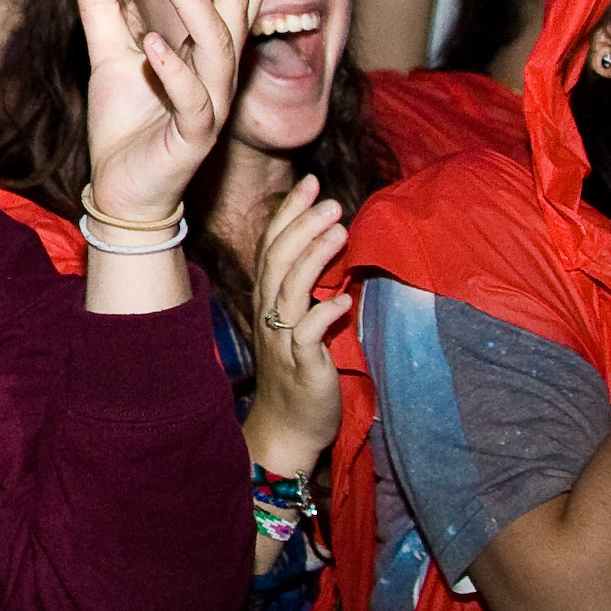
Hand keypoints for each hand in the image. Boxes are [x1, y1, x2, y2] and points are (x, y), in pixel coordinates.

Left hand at [75, 0, 259, 223]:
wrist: (119, 187)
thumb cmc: (125, 123)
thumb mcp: (107, 54)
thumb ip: (101, 7)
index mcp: (206, 51)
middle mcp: (219, 74)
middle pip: (237, 8)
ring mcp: (210, 105)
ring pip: (220, 48)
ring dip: (193, 3)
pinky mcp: (193, 138)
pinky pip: (195, 101)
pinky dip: (176, 70)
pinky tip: (154, 42)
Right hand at [243, 176, 353, 476]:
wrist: (288, 428)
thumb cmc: (300, 373)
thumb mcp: (301, 324)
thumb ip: (310, 290)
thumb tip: (331, 250)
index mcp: (269, 299)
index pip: (273, 245)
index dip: (289, 213)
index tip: (310, 182)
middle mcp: (270, 313)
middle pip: (279, 259)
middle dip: (302, 225)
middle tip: (330, 199)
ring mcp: (283, 338)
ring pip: (290, 288)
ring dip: (313, 256)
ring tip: (339, 229)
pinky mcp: (301, 365)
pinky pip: (307, 334)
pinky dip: (322, 314)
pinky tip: (342, 298)